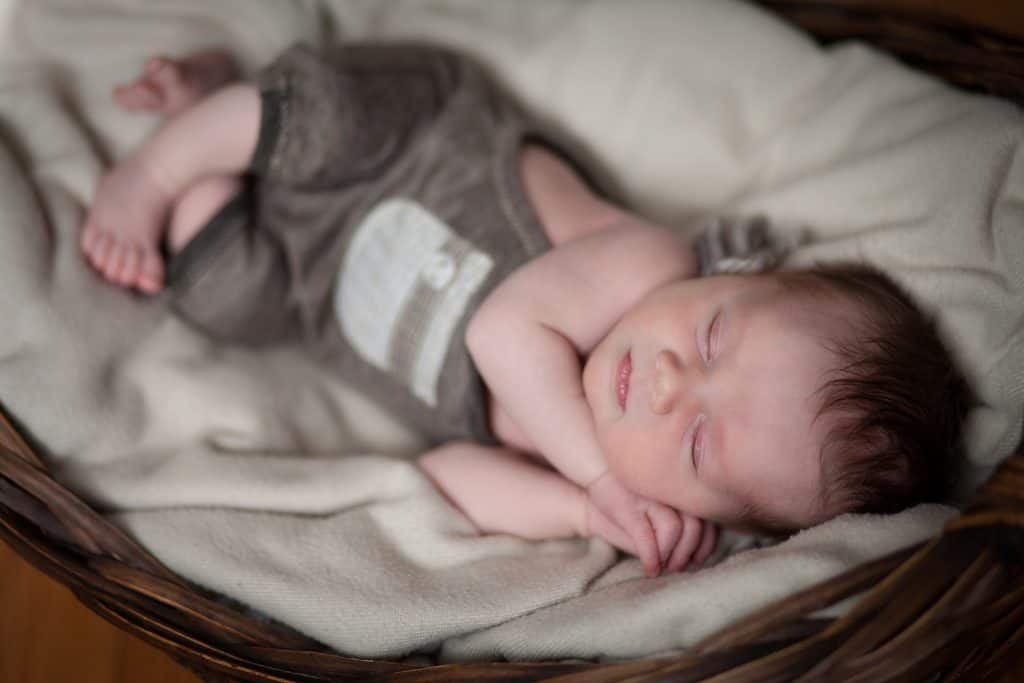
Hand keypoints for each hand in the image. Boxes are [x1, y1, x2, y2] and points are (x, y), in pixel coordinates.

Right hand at [584, 472, 717, 574]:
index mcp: (683, 486)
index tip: (698, 558)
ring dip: (671, 555)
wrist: (599, 468)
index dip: (707, 544)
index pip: (707, 519)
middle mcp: (670, 490)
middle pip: (695, 526)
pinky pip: (645, 538)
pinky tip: (650, 569)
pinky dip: (651, 558)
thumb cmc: (637, 488)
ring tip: (665, 567)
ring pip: (674, 530)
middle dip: (688, 552)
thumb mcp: (664, 496)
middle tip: (679, 566)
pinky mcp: (628, 508)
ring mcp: (649, 498)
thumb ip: (685, 512)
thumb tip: (701, 545)